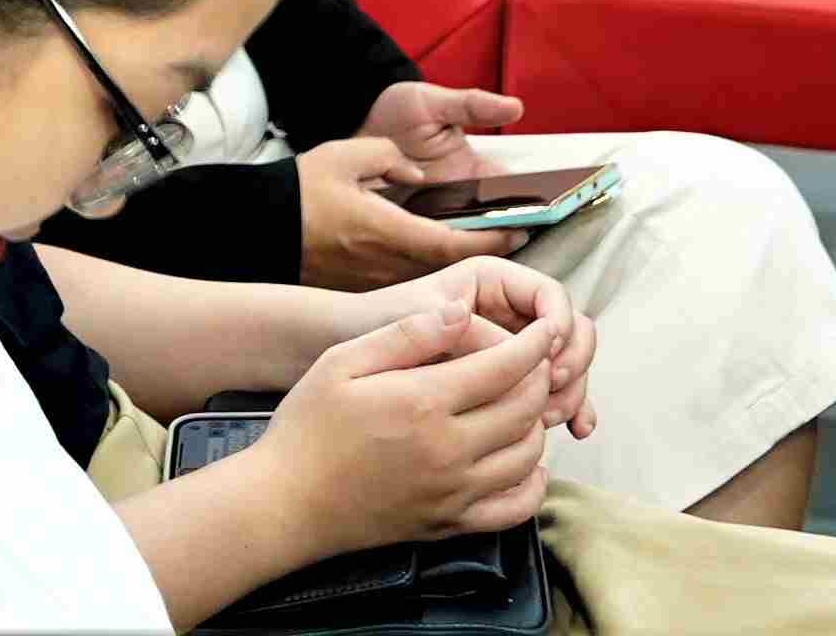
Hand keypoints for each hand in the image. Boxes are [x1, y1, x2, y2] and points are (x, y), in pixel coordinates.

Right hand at [253, 294, 559, 552]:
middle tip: (536, 361)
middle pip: (524, 409)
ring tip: (524, 403)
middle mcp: (449, 450)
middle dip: (540, 378)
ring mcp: (454, 492)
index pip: (504, 368)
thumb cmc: (308, 427)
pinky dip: (533, 484)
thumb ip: (406, 334)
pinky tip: (527, 464)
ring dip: (536, 424)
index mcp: (423, 402)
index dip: (534, 345)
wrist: (288, 503)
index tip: (547, 330)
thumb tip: (461, 311)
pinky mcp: (451, 524)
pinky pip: (515, 508)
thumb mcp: (342, 361)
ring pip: (528, 456)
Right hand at [296, 87, 531, 287]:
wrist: (258, 227)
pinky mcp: (363, 291)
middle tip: (518, 249)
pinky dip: (438, 287)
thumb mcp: (343, 156)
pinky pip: (411, 292)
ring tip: (495, 264)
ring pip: (433, 287)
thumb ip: (387, 156)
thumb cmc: (300, 191)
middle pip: (450, 273)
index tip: (519, 231)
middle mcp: (385, 265)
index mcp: (386, 230)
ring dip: (465, 279)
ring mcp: (374, 283)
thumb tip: (419, 172)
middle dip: (487, 263)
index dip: (491, 240)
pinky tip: (451, 277)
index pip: (452, 243)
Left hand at [389, 255, 597, 444]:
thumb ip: (470, 332)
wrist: (349, 350)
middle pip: (573, 330)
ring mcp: (518, 349)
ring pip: (570, 364)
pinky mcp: (515, 382)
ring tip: (550, 417)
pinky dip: (571, 409)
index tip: (546, 355)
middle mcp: (512, 312)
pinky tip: (574, 431)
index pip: (550, 295)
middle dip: (572, 360)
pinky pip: (557, 393)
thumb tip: (521, 354)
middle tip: (552, 388)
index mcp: (494, 282)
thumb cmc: (380, 324)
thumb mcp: (420, 318)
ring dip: (573, 390)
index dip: (558, 325)